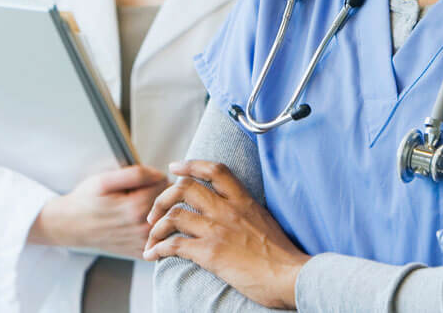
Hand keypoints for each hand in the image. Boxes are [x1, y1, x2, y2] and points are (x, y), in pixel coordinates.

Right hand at [29, 165, 168, 258]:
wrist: (71, 226)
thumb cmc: (86, 201)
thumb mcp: (104, 180)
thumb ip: (136, 174)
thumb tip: (160, 174)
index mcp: (136, 208)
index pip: (165, 184)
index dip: (155, 176)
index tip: (142, 180)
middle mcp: (142, 228)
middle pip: (168, 201)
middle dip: (158, 193)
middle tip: (139, 192)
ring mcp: (143, 243)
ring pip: (166, 218)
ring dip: (158, 210)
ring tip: (138, 206)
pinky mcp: (141, 251)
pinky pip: (161, 234)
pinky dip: (155, 226)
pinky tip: (139, 221)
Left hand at [143, 160, 307, 309]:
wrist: (290, 276)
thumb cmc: (281, 255)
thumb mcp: (265, 221)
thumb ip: (246, 212)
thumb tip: (234, 214)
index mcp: (243, 201)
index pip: (214, 170)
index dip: (191, 165)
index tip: (174, 167)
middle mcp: (227, 210)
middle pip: (184, 188)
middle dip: (162, 198)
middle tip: (155, 212)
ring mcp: (217, 230)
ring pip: (174, 215)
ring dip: (156, 227)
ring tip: (151, 238)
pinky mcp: (210, 252)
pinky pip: (174, 244)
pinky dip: (158, 249)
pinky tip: (153, 255)